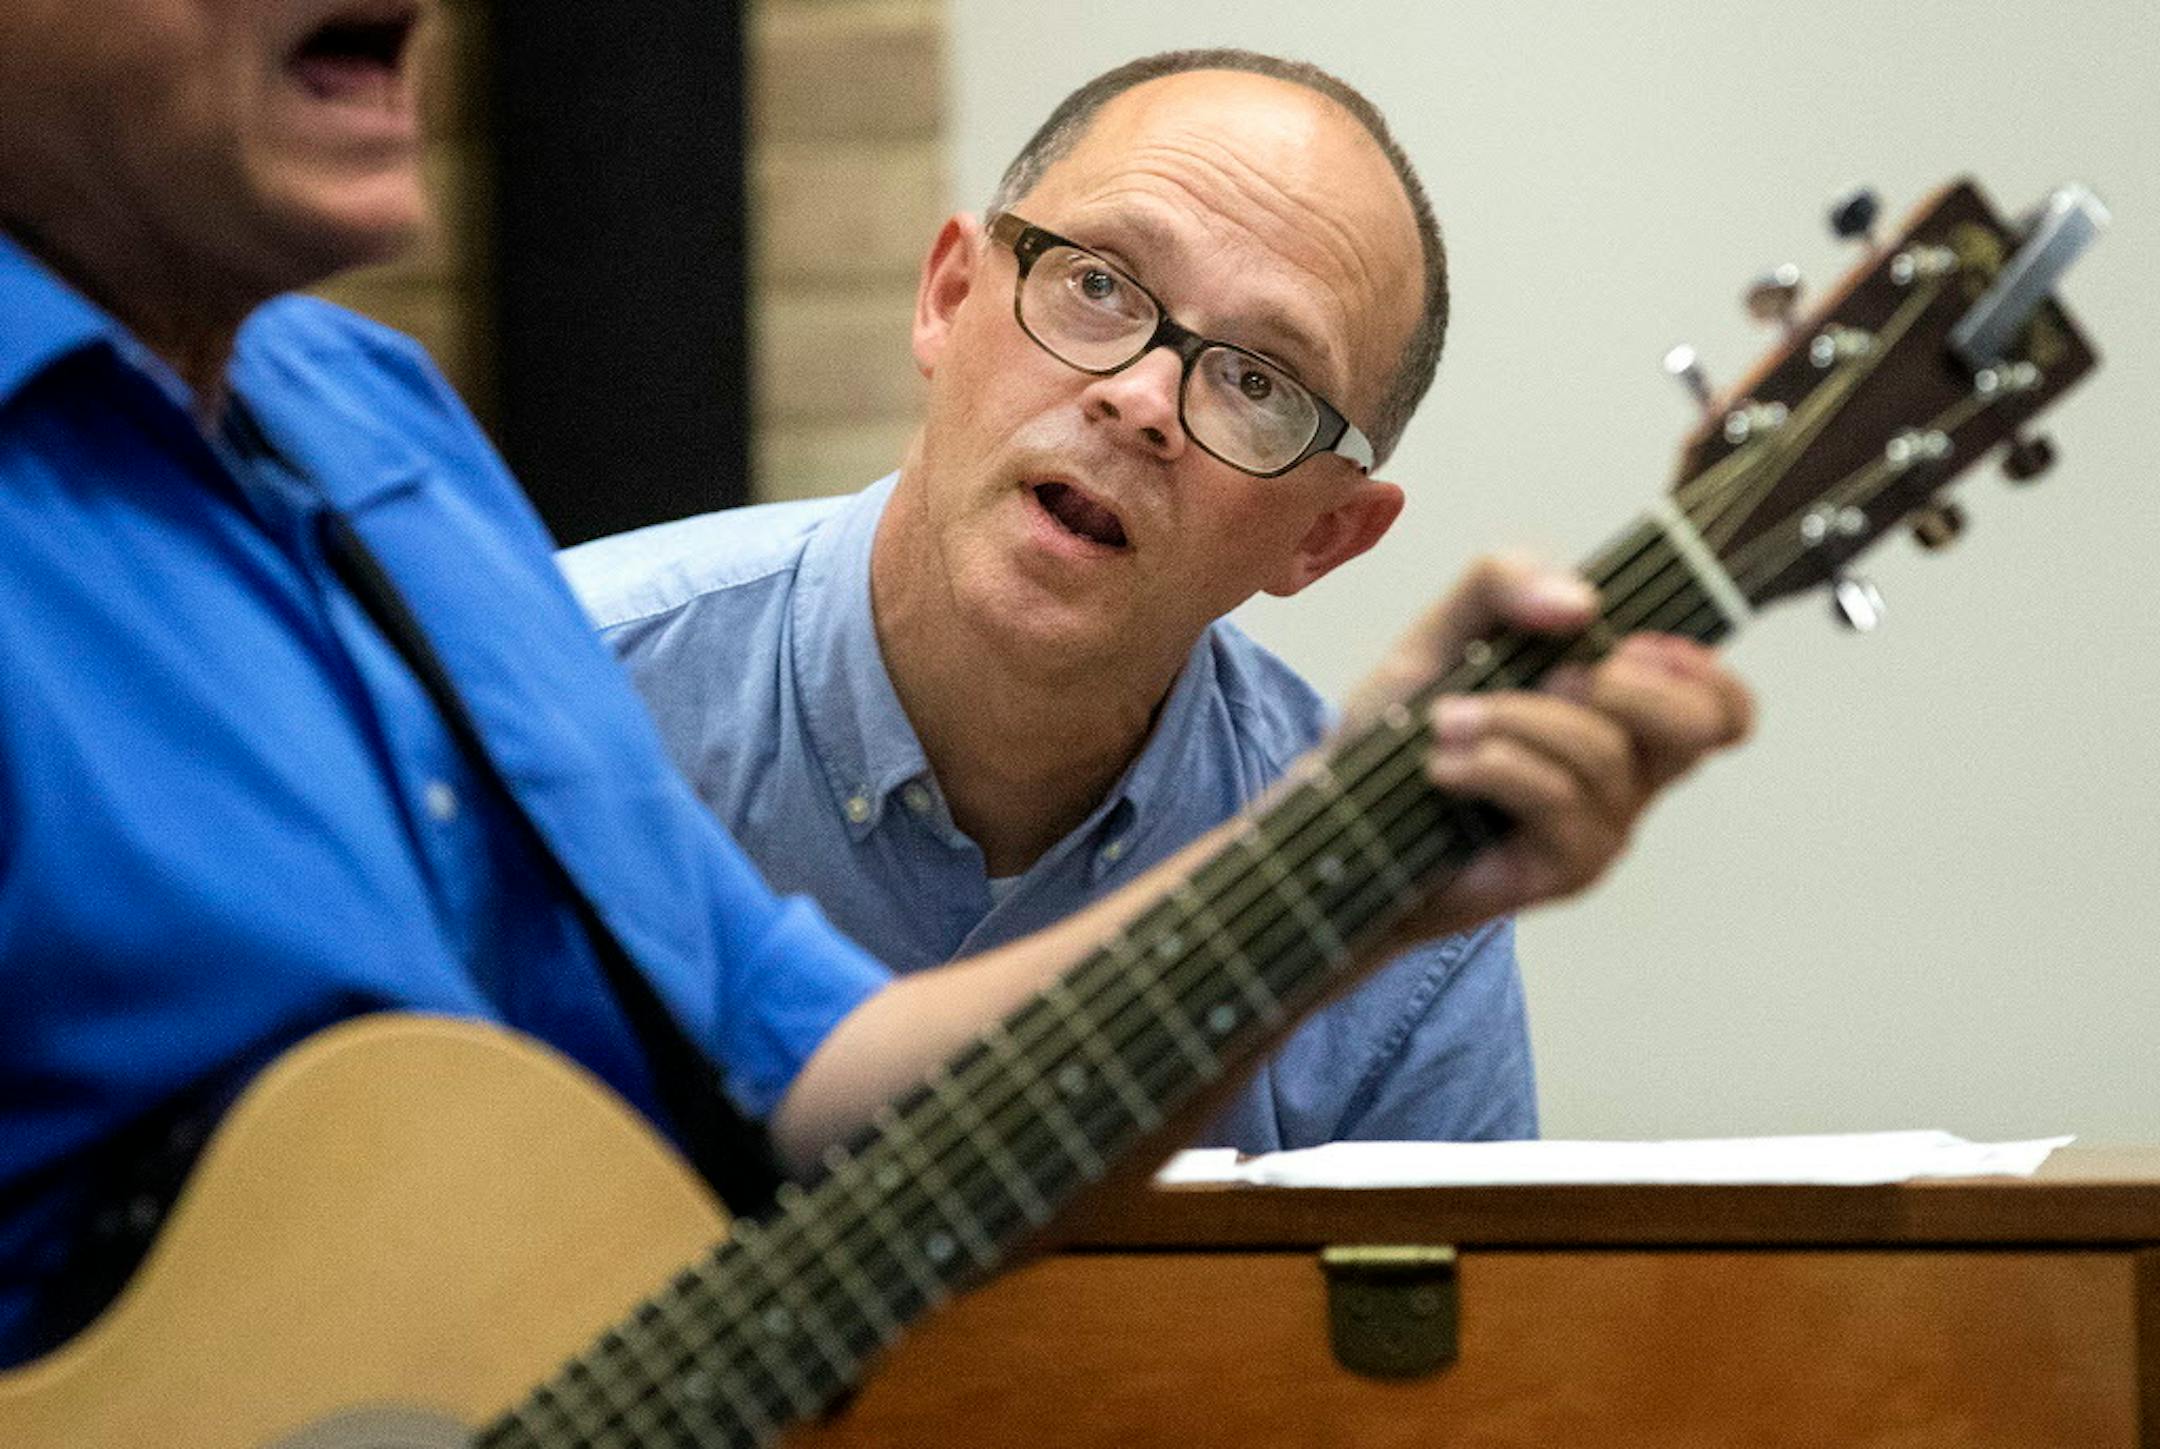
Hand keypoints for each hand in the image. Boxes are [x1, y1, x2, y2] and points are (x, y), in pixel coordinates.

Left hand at [1348, 554, 1755, 941]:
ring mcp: (1606, 825)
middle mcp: (1634, 772)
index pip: (1725, 707)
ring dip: (1515, 719)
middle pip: (1703, 729)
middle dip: (1631, 687)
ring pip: (1603, 753)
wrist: (1346, 809)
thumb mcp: (1449, 626)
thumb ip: (1503, 582)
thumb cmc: (1409, 721)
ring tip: (1445, 720)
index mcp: (1627, 712)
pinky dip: (1494, 766)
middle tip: (1552, 675)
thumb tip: (1578, 602)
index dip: (1702, 671)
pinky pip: (1557, 800)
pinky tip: (1444, 767)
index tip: (1629, 643)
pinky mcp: (1566, 868)